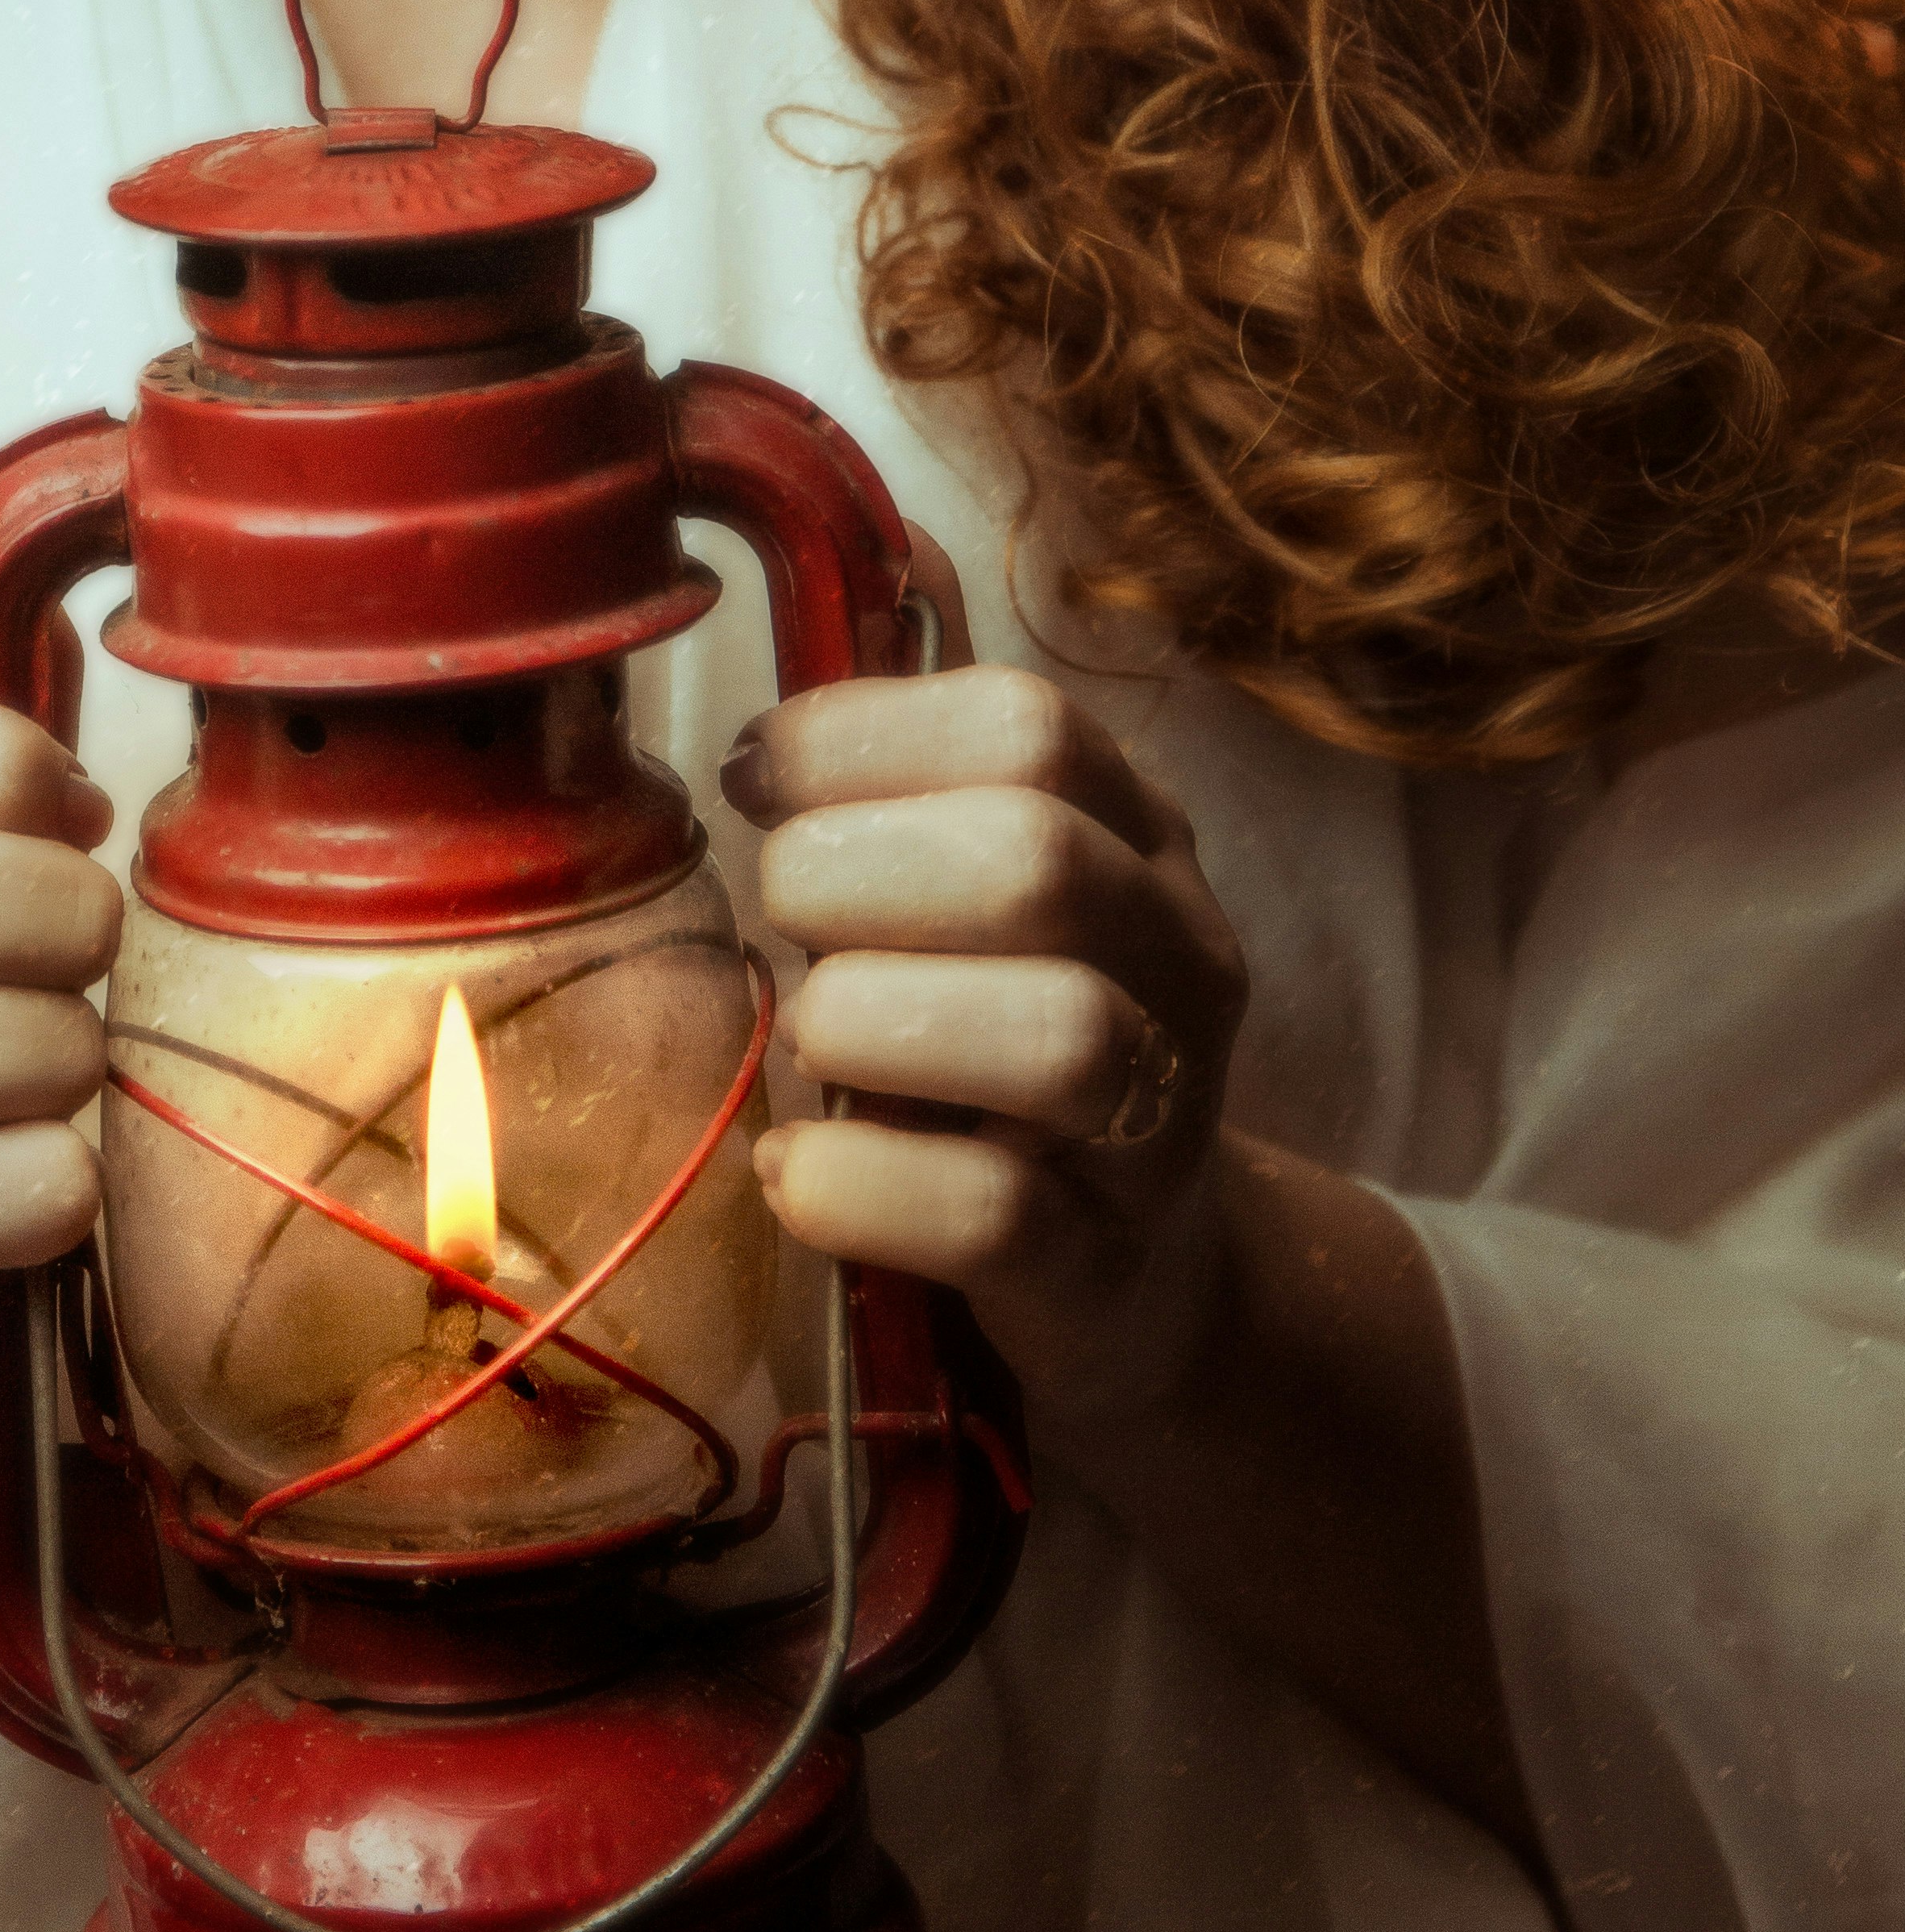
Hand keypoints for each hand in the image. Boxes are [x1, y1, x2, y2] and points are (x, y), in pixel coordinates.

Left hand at [725, 611, 1249, 1443]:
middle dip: (854, 872)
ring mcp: (1160, 1122)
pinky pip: (995, 1213)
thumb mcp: (972, 897)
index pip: (1025, 726)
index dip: (858, 732)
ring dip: (870, 1021)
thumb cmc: (1000, 1053)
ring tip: (808, 1038)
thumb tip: (809, 647)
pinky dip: (859, 1186)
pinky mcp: (1104, 1268)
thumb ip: (908, 781)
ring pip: (1056, 1035)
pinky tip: (798, 1169)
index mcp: (1139, 835)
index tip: (752, 777)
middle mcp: (1179, 961)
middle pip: (1036, 860)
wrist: (1142, 1284)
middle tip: (779, 919)